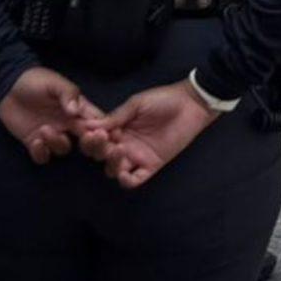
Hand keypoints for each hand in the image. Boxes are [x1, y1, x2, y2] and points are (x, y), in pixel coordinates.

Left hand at [0, 67, 102, 164]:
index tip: (105, 134)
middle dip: (90, 144)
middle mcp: (68, 124)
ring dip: (57, 143)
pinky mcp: (34, 141)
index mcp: (78, 109)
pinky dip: (41, 153)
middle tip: (83, 139)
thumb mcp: (55, 83)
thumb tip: (76, 111)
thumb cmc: (36, 80)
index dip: (105, 130)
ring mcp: (51, 134)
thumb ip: (68, 94)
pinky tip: (35, 142)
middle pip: (87, 141)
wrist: (9, 86)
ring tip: (44, 130)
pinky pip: (42, 156)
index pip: (98, 121)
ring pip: (63, 149)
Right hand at [81, 79, 219, 190]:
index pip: (95, 139)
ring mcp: (137, 156)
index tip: (89, 132)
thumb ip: (116, 116)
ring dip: (111, 163)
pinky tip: (124, 173)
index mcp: (117, 128)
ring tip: (118, 149)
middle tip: (101, 138)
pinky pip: (135, 180)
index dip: (89, 138)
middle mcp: (123, 144)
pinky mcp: (151, 165)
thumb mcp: (136, 104)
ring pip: (113, 169)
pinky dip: (126, 181)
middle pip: (100, 155)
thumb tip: (88, 125)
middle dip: (96, 149)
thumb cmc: (163, 99)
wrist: (191, 104)